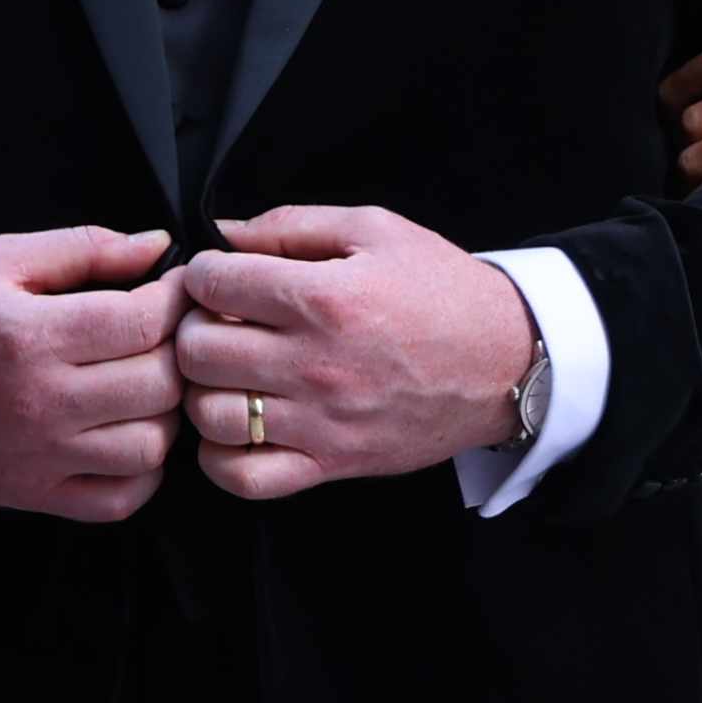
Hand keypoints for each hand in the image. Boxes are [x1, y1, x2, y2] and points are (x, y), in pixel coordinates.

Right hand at [0, 225, 181, 520]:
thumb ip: (83, 248)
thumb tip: (157, 247)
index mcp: (31, 336)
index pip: (144, 322)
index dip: (178, 300)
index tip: (179, 288)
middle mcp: (39, 401)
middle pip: (158, 384)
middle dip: (178, 352)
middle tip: (168, 335)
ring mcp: (39, 455)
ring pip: (149, 446)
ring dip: (166, 413)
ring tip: (149, 385)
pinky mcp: (33, 493)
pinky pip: (119, 501)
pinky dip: (142, 474)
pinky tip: (130, 436)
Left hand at [174, 204, 539, 495]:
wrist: (508, 362)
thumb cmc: (443, 292)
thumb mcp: (376, 230)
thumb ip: (291, 225)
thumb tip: (224, 232)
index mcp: (323, 297)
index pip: (211, 284)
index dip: (203, 274)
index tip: (220, 278)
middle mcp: (315, 363)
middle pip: (196, 351)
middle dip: (193, 330)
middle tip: (218, 324)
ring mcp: (320, 421)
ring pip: (209, 415)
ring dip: (204, 391)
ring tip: (227, 374)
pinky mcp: (331, 463)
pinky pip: (244, 477)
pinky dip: (222, 458)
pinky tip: (235, 429)